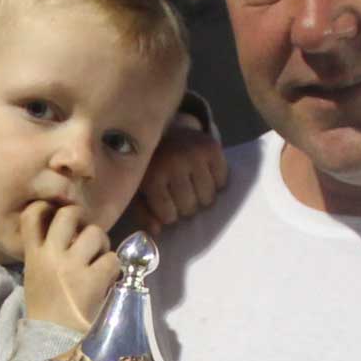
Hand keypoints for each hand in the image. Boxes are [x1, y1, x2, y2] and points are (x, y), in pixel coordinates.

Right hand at [21, 201, 119, 331]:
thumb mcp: (36, 277)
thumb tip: (74, 232)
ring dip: (101, 244)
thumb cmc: (46, 310)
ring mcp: (73, 267)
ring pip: (96, 233)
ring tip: (98, 259)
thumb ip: (46, 253)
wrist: (53, 341)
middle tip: (86, 234)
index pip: (32, 216)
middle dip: (82, 219)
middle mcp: (51, 256)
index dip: (46, 207)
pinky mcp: (93, 280)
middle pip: (69, 214)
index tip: (56, 213)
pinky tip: (107, 279)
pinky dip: (113, 268)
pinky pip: (111, 259)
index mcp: (33, 256)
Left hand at [127, 119, 226, 235]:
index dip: (169, 215)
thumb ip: (143, 213)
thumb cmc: (151, 167)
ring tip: (193, 187)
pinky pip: (222, 181)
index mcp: (151, 175)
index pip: (168, 215)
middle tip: (181, 195)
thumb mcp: (139, 190)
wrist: (166, 129)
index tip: (166, 206)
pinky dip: (216, 182)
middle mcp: (173, 163)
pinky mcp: (212, 147)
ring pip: (208, 197)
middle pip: (190, 207)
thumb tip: (157, 231)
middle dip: (186, 207)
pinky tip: (204, 175)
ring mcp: (194, 154)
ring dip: (202, 197)